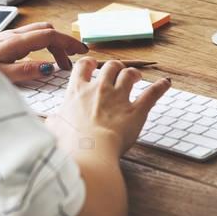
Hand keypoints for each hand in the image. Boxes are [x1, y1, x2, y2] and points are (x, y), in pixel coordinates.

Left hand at [0, 21, 87, 83]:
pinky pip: (30, 37)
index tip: (81, 52)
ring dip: (53, 43)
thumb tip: (49, 67)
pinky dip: (42, 45)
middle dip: (63, 43)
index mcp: (15, 42)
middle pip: (47, 31)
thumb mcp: (0, 76)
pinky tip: (40, 59)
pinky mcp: (3, 41)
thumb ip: (24, 71)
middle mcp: (13, 35)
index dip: (68, 42)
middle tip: (72, 62)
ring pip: (38, 32)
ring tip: (59, 63)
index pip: (49, 35)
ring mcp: (8, 36)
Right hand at [46, 57, 171, 157]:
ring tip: (136, 76)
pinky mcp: (136, 111)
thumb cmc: (69, 143)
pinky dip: (160, 87)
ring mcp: (119, 98)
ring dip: (133, 73)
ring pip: (129, 74)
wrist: (88, 152)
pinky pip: (151, 94)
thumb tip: (50, 122)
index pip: (83, 66)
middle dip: (115, 67)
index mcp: (77, 92)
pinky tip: (167, 83)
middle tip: (117, 72)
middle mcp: (99, 89)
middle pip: (110, 66)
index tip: (93, 65)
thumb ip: (54, 122)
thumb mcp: (53, 129)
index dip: (90, 63)